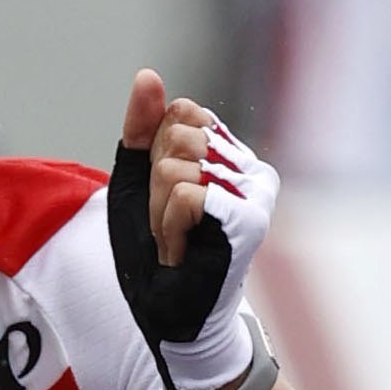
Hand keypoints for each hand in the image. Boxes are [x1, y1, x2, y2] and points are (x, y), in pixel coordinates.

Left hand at [107, 69, 278, 389]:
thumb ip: (141, 127)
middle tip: (169, 223)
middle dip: (154, 185)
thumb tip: (148, 76)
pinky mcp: (249, 218)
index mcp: (228, 152)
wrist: (168, 313)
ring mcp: (254, 192)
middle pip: (177, 137)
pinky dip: (169, 227)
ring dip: (159, 212)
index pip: (179, 113)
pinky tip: (183, 250)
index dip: (152, 156)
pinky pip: (185, 195)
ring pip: (176, 167)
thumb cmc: (156, 250)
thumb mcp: (135, 179)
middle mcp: (250, 166)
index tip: (162, 198)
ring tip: (177, 239)